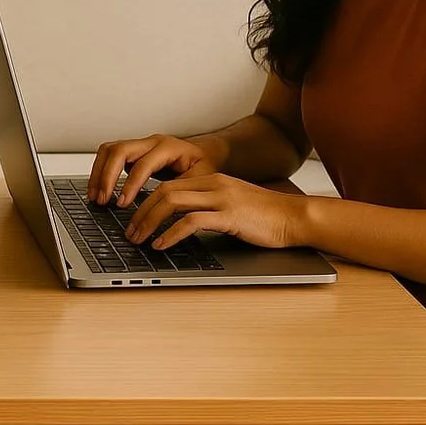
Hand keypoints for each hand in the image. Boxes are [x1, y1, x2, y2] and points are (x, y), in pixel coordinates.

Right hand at [87, 134, 217, 206]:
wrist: (208, 153)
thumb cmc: (205, 166)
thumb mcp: (199, 180)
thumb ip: (179, 192)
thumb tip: (161, 210)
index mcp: (168, 147)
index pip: (142, 164)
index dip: (130, 184)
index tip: (122, 203)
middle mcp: (151, 142)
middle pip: (119, 150)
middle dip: (106, 176)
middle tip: (102, 199)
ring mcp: (140, 145)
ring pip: (110, 150)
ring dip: (98, 173)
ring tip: (95, 196)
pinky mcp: (133, 152)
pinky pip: (110, 155)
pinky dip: (100, 171)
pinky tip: (99, 188)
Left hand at [124, 173, 305, 250]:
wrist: (296, 218)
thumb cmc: (266, 217)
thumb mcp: (231, 206)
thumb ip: (208, 209)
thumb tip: (180, 224)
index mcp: (212, 180)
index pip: (168, 184)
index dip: (146, 201)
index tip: (134, 218)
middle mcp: (213, 185)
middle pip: (164, 191)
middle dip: (141, 212)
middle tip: (129, 232)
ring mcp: (221, 199)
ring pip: (173, 202)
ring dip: (149, 221)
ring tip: (138, 239)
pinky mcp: (230, 216)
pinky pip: (192, 222)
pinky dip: (171, 234)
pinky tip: (161, 244)